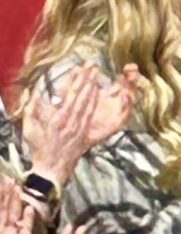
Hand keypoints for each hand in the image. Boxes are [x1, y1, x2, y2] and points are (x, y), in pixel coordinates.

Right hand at [21, 63, 135, 185]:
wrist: (52, 168)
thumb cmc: (39, 148)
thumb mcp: (29, 128)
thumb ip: (31, 109)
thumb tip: (32, 92)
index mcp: (59, 119)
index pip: (70, 95)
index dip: (77, 80)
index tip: (80, 67)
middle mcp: (72, 121)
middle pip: (83, 96)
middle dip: (88, 79)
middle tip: (94, 65)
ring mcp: (80, 127)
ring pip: (89, 104)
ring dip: (93, 88)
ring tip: (97, 75)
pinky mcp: (85, 132)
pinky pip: (91, 115)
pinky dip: (95, 102)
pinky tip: (97, 94)